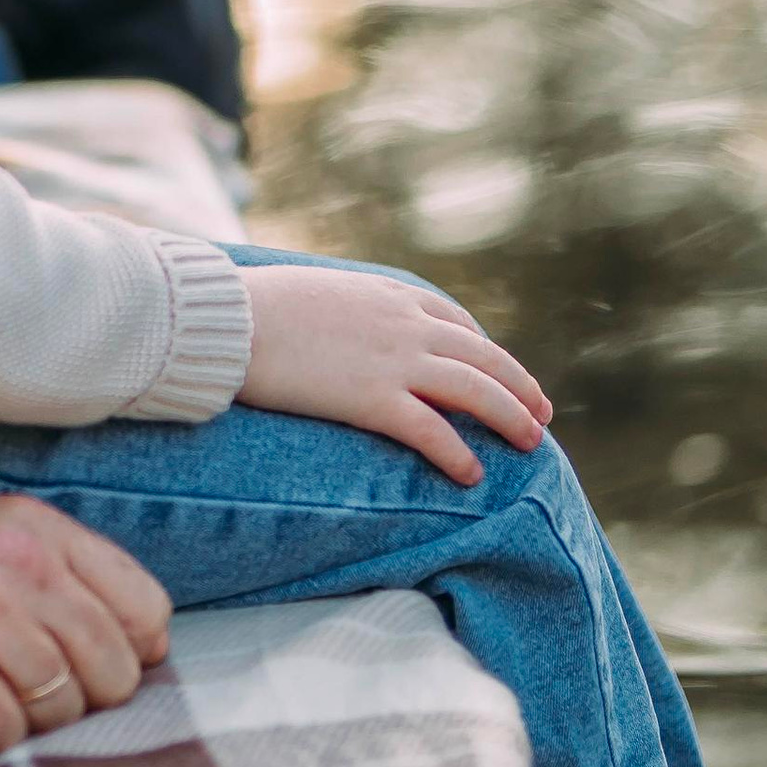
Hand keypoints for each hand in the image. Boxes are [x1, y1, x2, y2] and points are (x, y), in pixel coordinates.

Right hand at [0, 496, 170, 758]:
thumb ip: (59, 583)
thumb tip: (152, 646)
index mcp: (27, 524)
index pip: (145, 608)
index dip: (121, 654)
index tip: (69, 664)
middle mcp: (8, 556)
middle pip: (114, 671)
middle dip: (65, 698)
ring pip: (62, 711)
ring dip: (11, 719)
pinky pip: (4, 738)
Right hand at [235, 262, 550, 482]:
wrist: (225, 318)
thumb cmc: (252, 306)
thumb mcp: (313, 291)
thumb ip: (344, 309)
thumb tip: (341, 328)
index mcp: (388, 295)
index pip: (457, 322)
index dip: (488, 350)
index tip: (504, 372)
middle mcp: (403, 324)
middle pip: (482, 356)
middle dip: (518, 385)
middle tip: (541, 412)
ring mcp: (392, 360)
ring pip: (474, 390)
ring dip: (510, 416)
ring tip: (532, 442)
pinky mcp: (372, 398)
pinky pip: (432, 431)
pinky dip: (458, 453)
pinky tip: (472, 474)